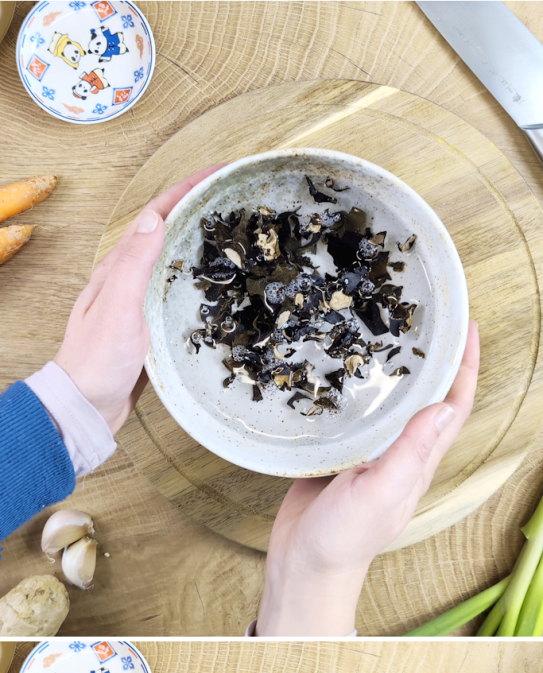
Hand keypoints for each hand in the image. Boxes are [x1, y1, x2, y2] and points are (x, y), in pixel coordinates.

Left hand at [55, 169, 220, 432]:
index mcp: (119, 267)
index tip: (220, 173)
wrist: (85, 408)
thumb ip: (134, 264)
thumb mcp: (118, 307)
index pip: (157, 214)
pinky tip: (216, 286)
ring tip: (234, 234)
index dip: (187, 189)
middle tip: (235, 198)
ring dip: (201, 242)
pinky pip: (177, 292)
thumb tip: (155, 218)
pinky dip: (198, 280)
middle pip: (168, 231)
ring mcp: (139, 303)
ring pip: (175, 261)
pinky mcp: (150, 328)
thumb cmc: (96, 361)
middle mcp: (128, 278)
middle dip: (200, 208)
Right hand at [256, 317, 478, 634]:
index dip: (465, 366)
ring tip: (390, 325)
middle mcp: (399, 453)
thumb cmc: (345, 538)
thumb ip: (411, 451)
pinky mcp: (339, 453)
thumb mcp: (381, 491)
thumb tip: (445, 406)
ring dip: (397, 365)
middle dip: (435, 356)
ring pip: (392, 401)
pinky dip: (356, 385)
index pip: (453, 406)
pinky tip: (345, 363)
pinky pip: (355, 411)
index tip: (467, 326)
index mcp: (417, 462)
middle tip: (430, 314)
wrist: (303, 566)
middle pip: (427, 396)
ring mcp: (369, 453)